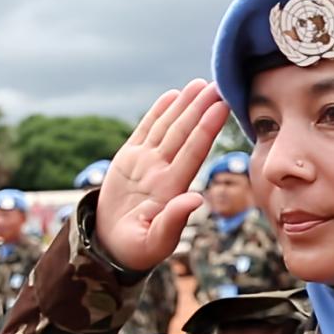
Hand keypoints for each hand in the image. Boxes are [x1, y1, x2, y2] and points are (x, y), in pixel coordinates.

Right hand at [96, 79, 228, 270]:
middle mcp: (163, 171)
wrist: (112, 246)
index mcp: (172, 188)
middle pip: (185, 134)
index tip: (221, 106)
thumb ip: (174, 221)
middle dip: (200, 109)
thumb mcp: (154, 241)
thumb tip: (197, 200)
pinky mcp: (130, 159)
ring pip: (169, 128)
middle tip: (217, 84)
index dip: (207, 129)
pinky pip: (147, 131)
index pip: (193, 152)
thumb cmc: (135, 249)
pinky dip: (159, 113)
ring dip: (185, 106)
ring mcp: (147, 163)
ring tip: (199, 84)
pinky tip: (173, 96)